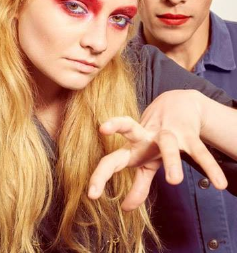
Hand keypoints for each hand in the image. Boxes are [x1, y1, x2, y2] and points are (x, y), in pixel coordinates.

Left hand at [88, 90, 227, 210]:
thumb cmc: (156, 138)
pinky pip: (200, 152)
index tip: (91, 195)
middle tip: (107, 165)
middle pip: (127, 136)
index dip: (100, 175)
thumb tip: (126, 208)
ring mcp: (168, 134)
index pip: (111, 159)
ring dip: (171, 160)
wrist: (178, 104)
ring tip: (174, 181)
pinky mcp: (189, 135)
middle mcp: (146, 138)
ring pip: (168, 144)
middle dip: (124, 147)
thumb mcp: (146, 161)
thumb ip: (138, 184)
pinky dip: (210, 167)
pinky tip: (219, 183)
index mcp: (132, 147)